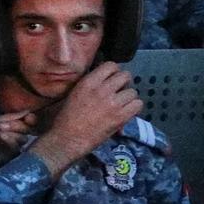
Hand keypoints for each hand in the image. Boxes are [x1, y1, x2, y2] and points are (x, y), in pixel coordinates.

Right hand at [30, 63, 141, 177]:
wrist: (67, 139)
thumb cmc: (65, 119)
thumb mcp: (73, 94)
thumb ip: (89, 85)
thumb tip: (103, 81)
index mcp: (88, 82)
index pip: (111, 65)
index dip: (114, 72)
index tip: (111, 79)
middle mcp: (102, 90)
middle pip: (125, 75)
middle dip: (124, 83)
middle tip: (119, 92)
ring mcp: (112, 103)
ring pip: (133, 91)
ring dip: (128, 98)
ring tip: (122, 105)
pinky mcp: (120, 117)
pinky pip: (138, 104)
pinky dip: (134, 108)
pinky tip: (126, 112)